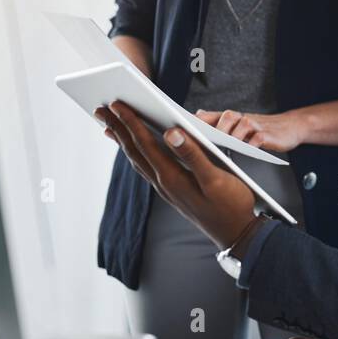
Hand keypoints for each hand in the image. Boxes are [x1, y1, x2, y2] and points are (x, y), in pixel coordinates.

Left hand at [95, 101, 255, 249]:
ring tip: (109, 127)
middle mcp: (164, 184)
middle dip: (117, 128)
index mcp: (173, 177)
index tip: (117, 104)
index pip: (146, 144)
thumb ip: (194, 155)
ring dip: (122, 141)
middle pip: (134, 151)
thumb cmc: (231, 205)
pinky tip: (135, 150)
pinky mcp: (173, 192)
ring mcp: (167, 190)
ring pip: (137, 160)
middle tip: (100, 110)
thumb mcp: (216, 178)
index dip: (131, 122)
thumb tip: (171, 132)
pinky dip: (136, 154)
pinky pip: (146, 168)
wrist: (237, 234)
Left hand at [195, 109, 308, 152]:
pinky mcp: (269, 134)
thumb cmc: (261, 129)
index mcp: (231, 119)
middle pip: (226, 116)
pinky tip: (247, 150)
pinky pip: (258, 137)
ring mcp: (256, 125)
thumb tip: (196, 114)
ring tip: (223, 146)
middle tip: (203, 139)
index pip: (210, 115)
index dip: (196, 120)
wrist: (290, 127)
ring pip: (242, 124)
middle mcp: (242, 119)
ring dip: (232, 135)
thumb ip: (218, 120)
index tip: (182, 127)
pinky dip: (252, 143)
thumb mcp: (238, 124)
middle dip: (214, 127)